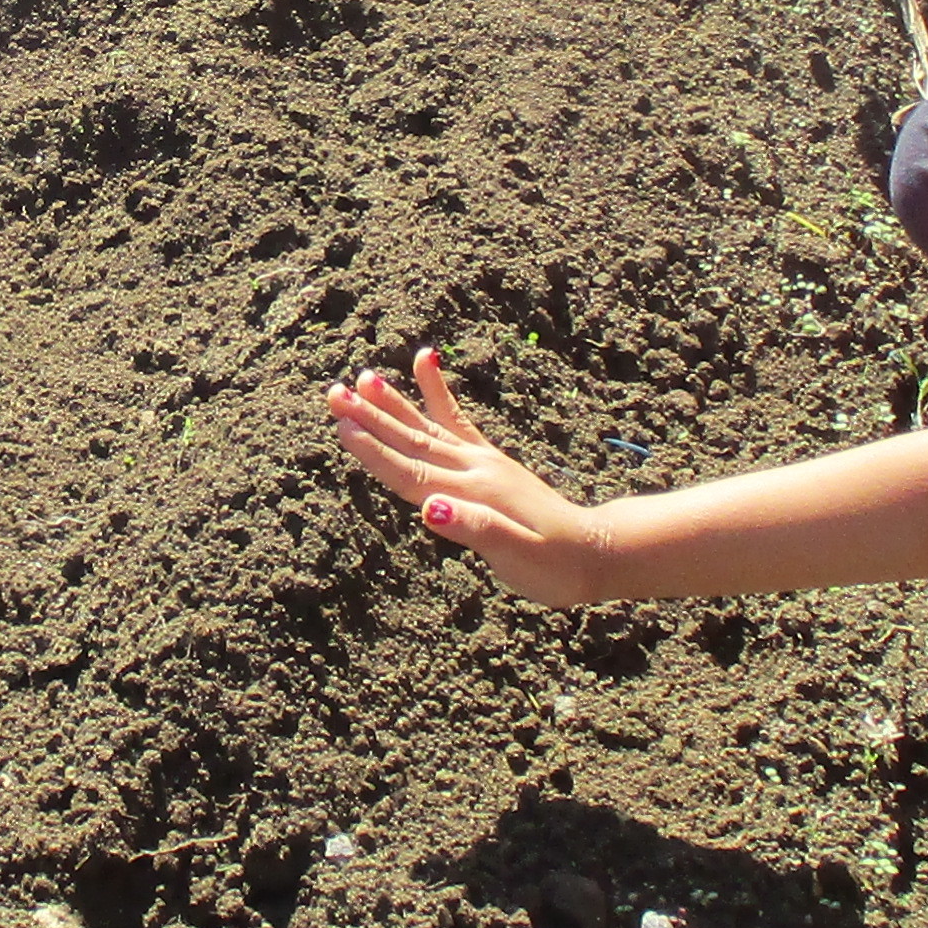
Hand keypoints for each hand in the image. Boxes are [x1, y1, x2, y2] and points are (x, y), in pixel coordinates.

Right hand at [323, 351, 619, 606]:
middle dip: (372, 419)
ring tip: (365, 376)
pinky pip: (458, 420)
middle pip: (412, 442)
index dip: (375, 452)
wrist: (593, 550)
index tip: (343, 426)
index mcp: (474, 494)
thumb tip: (432, 510)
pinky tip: (427, 363)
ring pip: (427, 428)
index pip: (413, 473)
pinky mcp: (490, 462)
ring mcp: (482, 462)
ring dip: (394, 404)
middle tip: (335, 392)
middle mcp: (474, 471)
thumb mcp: (517, 555)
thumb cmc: (554, 564)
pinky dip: (438, 393)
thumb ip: (476, 530)